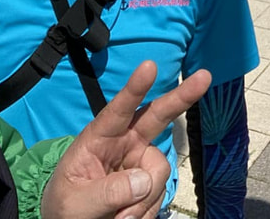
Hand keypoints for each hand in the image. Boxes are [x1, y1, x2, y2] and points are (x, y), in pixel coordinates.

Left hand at [41, 60, 211, 218]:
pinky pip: (160, 193)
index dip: (135, 88)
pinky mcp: (149, 182)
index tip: (149, 65)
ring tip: (119, 218)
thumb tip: (144, 181)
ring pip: (159, 171)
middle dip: (181, 97)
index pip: (118, 110)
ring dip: (144, 199)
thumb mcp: (75, 202)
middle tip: (204, 77)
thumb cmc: (65, 205)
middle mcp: (124, 143)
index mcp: (99, 138)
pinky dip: (146, 210)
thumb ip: (106, 192)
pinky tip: (127, 217)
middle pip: (157, 115)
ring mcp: (139, 161)